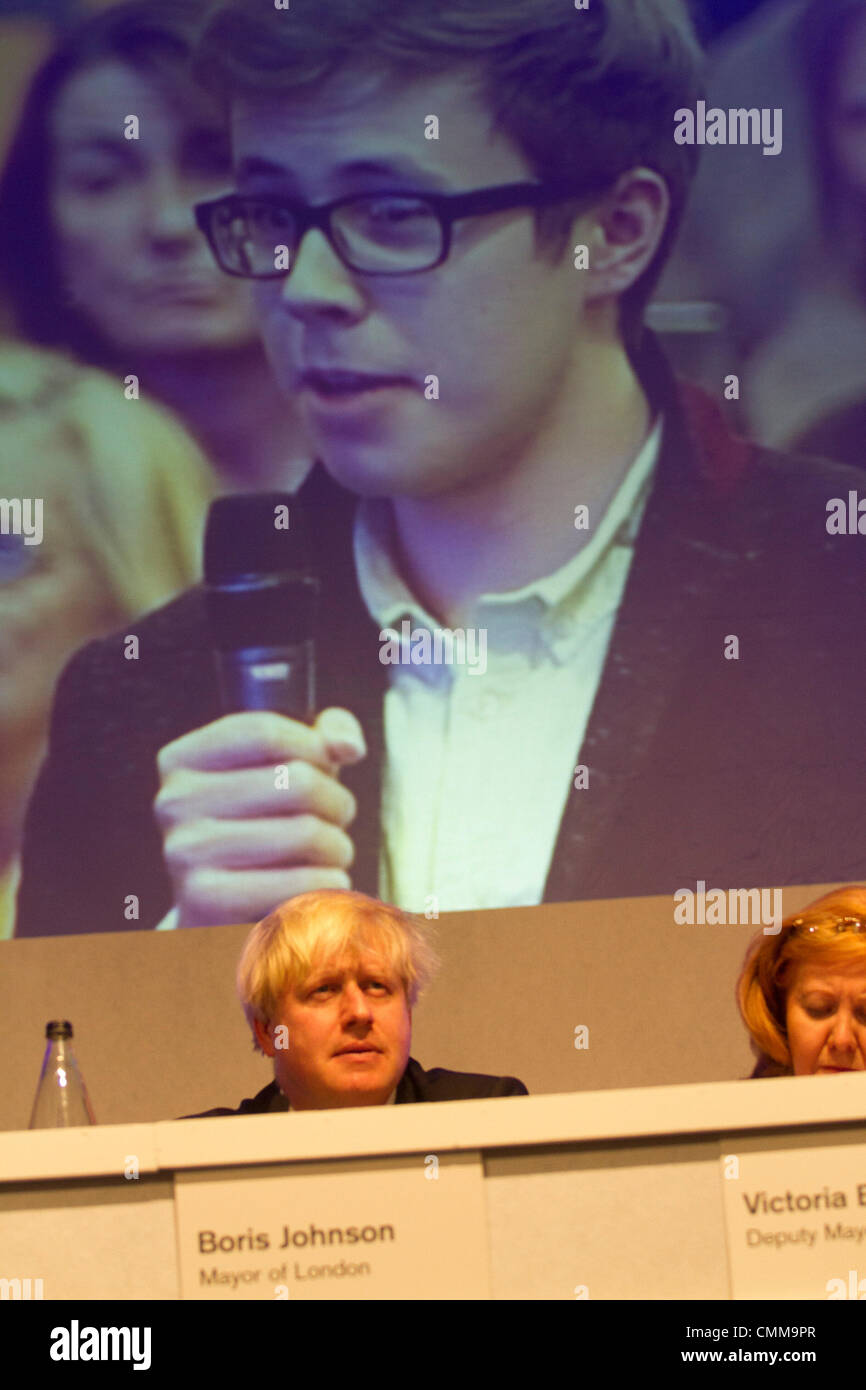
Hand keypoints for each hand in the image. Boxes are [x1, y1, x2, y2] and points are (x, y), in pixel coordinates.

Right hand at [154, 707, 364, 926]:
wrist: (226, 915)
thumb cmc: (267, 827)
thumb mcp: (288, 770)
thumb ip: (324, 737)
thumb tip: (349, 746)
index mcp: (181, 760)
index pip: (265, 733)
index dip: (315, 749)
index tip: (327, 769)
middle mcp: (172, 802)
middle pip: (296, 782)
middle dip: (337, 803)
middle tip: (337, 822)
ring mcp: (183, 853)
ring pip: (305, 832)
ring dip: (338, 847)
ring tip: (332, 856)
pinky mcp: (205, 902)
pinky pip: (298, 883)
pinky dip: (329, 884)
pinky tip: (325, 885)